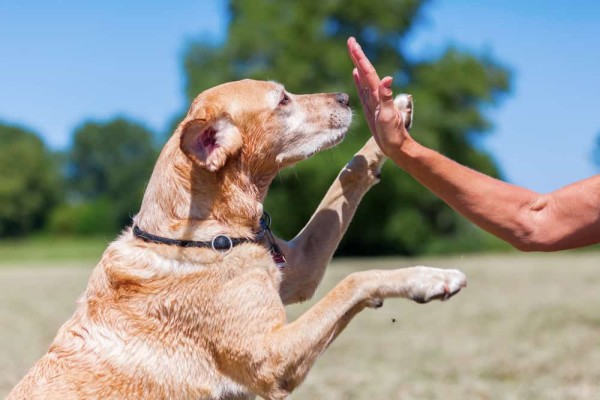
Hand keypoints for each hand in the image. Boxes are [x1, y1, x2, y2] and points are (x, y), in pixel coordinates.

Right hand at [347, 37, 411, 157]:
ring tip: (352, 52)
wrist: (396, 147)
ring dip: (357, 64)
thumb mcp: (389, 116)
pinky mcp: (371, 108)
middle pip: (365, 70)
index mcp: (378, 95)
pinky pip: (362, 90)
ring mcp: (373, 101)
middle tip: (350, 40)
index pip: (368, 72)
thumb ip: (387, 98)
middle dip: (357, 55)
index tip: (353, 43)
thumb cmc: (393, 135)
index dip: (360, 57)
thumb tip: (388, 78)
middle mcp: (376, 95)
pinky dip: (359, 80)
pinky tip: (355, 74)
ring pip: (363, 78)